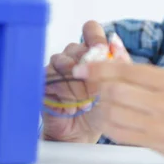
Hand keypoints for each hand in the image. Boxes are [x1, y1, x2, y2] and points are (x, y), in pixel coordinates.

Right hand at [42, 20, 122, 142]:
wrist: (83, 133)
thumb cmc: (100, 109)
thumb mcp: (116, 85)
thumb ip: (119, 63)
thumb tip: (116, 41)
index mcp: (91, 52)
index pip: (90, 30)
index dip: (96, 37)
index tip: (103, 52)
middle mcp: (72, 56)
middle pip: (77, 47)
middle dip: (90, 70)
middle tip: (98, 90)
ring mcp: (56, 68)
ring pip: (63, 62)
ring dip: (77, 84)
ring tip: (86, 102)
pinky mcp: (43, 82)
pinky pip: (50, 78)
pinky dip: (64, 94)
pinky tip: (73, 106)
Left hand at [71, 45, 163, 163]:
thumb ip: (154, 75)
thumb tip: (121, 60)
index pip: (127, 69)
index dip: (99, 68)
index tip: (83, 67)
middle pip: (115, 90)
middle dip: (96, 88)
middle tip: (90, 88)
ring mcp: (162, 123)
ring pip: (113, 112)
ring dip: (100, 108)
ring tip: (100, 105)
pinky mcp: (158, 143)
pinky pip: (121, 133)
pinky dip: (108, 126)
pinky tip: (109, 122)